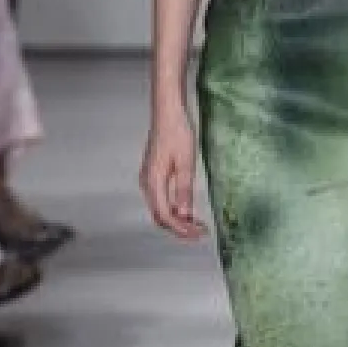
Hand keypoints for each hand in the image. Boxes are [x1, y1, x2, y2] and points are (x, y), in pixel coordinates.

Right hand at [140, 108, 206, 239]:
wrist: (168, 113)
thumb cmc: (177, 133)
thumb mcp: (186, 163)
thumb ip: (184, 190)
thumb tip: (184, 214)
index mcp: (153, 181)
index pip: (165, 215)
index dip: (182, 228)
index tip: (199, 233)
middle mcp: (147, 183)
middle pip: (160, 216)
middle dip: (180, 228)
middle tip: (200, 233)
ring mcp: (149, 180)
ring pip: (160, 209)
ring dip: (178, 220)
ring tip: (197, 224)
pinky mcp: (153, 175)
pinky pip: (161, 200)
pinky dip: (174, 209)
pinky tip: (188, 210)